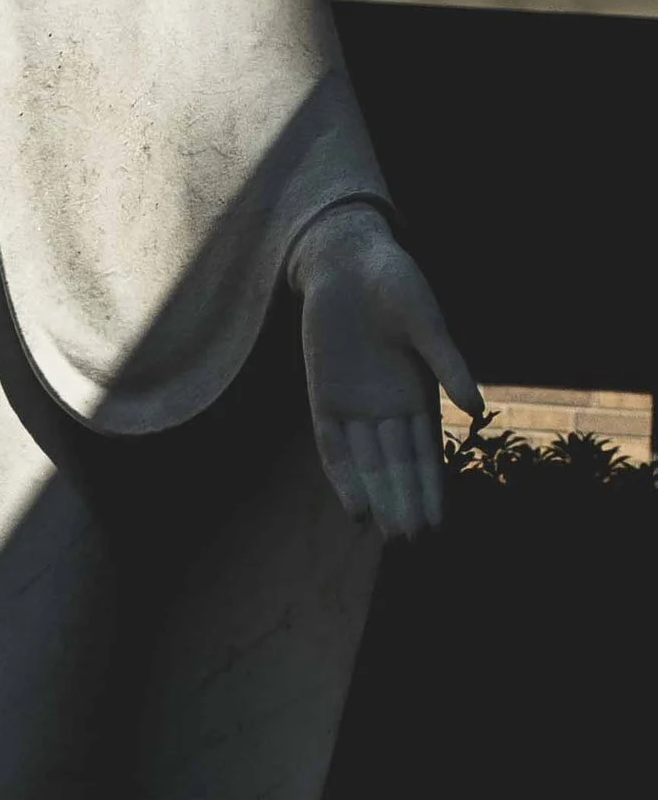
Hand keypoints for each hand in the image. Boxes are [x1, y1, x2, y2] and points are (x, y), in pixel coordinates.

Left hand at [288, 202, 482, 539]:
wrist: (347, 261)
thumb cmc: (396, 285)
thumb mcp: (425, 323)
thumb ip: (447, 363)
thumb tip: (476, 408)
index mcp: (420, 393)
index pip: (427, 451)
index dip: (432, 487)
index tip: (439, 522)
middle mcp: (388, 407)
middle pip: (397, 463)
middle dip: (404, 500)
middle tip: (411, 538)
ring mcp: (355, 403)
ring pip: (367, 460)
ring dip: (377, 494)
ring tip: (387, 531)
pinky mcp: (324, 394)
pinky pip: (331, 441)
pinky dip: (341, 471)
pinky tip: (351, 501)